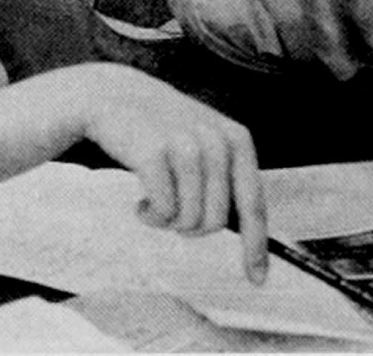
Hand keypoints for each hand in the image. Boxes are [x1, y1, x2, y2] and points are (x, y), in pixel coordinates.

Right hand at [76, 65, 268, 284]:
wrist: (115, 94)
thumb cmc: (162, 127)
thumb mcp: (205, 139)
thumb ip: (227, 176)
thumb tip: (248, 232)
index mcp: (237, 139)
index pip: (253, 204)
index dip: (255, 247)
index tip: (257, 279)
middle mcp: (216, 141)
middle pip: (215, 222)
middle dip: (190, 226)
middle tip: (172, 207)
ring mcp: (186, 145)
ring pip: (188, 220)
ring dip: (167, 220)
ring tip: (154, 197)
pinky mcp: (155, 153)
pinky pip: (163, 213)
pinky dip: (150, 215)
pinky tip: (140, 198)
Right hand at [246, 0, 358, 78]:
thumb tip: (355, 29)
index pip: (326, 33)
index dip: (338, 59)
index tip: (350, 71)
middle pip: (300, 45)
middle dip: (317, 62)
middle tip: (336, 66)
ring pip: (280, 37)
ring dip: (298, 51)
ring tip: (316, 52)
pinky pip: (266, 20)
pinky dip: (281, 33)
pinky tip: (295, 30)